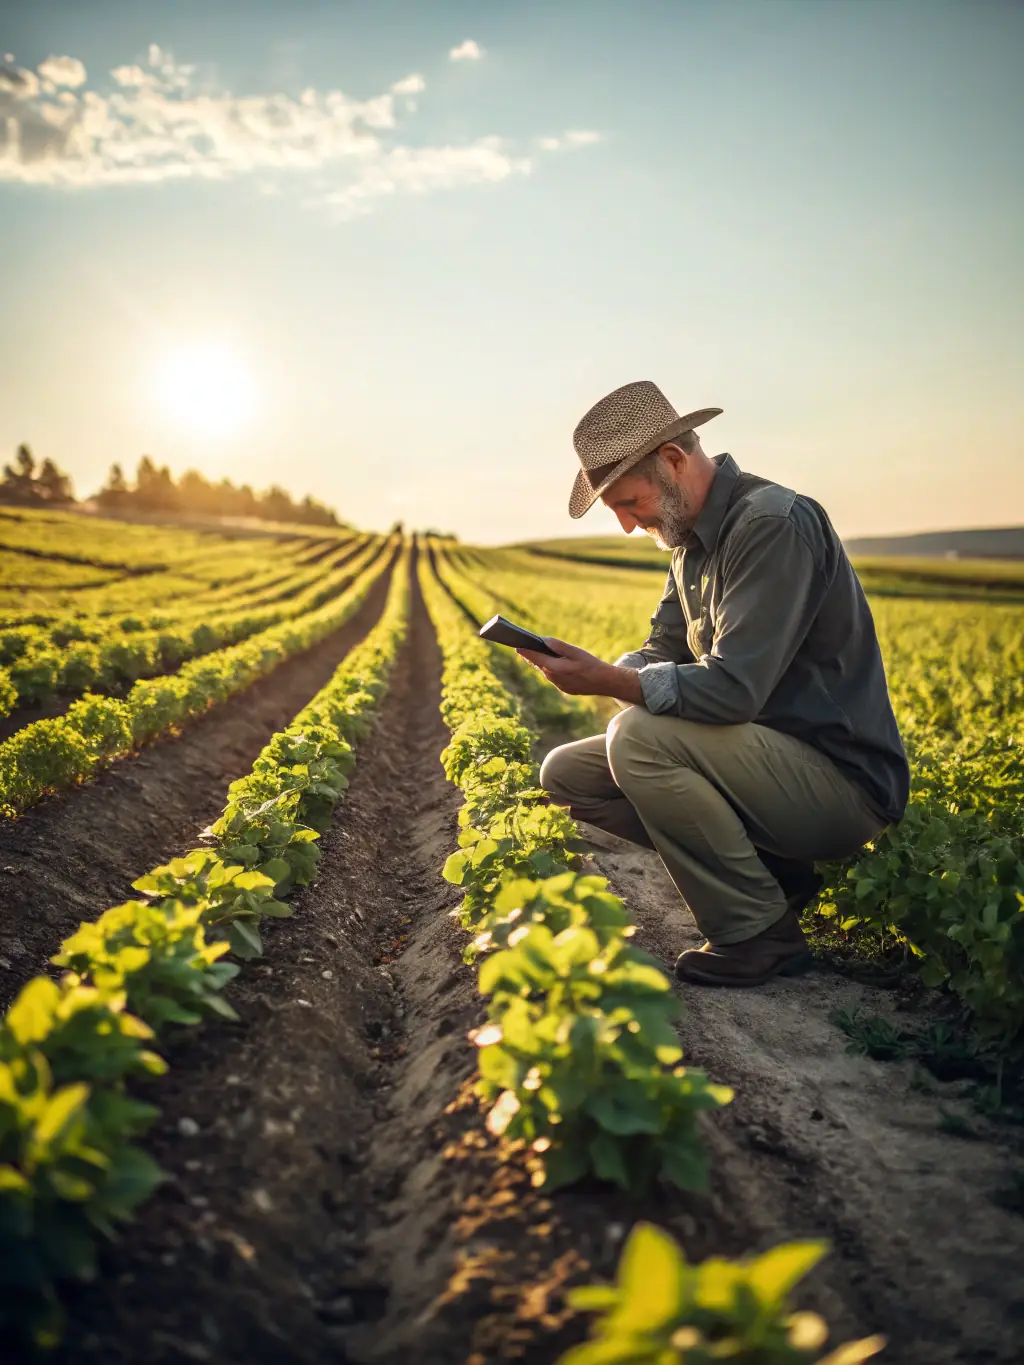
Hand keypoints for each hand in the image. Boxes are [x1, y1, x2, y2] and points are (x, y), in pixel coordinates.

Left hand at [517, 638, 642, 703]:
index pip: (533, 657)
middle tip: (524, 645)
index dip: (524, 649)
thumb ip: (557, 645)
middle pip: (537, 664)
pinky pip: (553, 677)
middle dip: (531, 655)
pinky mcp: (564, 688)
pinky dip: (552, 669)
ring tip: (537, 652)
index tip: (516, 644)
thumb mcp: (574, 651)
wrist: (604, 682)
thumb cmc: (591, 664)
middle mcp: (552, 677)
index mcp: (553, 667)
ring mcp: (558, 684)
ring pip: (545, 671)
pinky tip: (554, 663)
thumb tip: (543, 640)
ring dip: (542, 662)